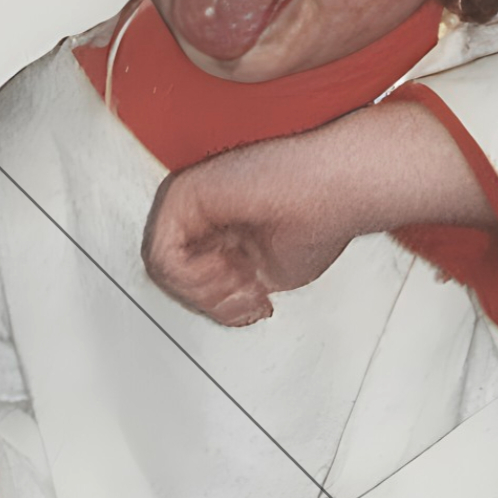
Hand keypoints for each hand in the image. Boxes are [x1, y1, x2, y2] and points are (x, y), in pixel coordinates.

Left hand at [140, 100, 496, 325]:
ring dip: (210, 291)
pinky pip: (165, 256)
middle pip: (173, 280)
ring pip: (163, 272)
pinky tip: (232, 267)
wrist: (333, 192)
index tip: (256, 299)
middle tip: (250, 289)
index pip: (187, 283)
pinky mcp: (183, 195)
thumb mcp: (263, 275)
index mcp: (215, 231)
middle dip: (215, 301)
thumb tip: (213, 304)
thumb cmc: (318, 223)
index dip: (219, 306)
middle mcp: (196, 215)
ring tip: (243, 277)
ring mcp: (188, 204)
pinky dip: (199, 278)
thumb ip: (228, 287)